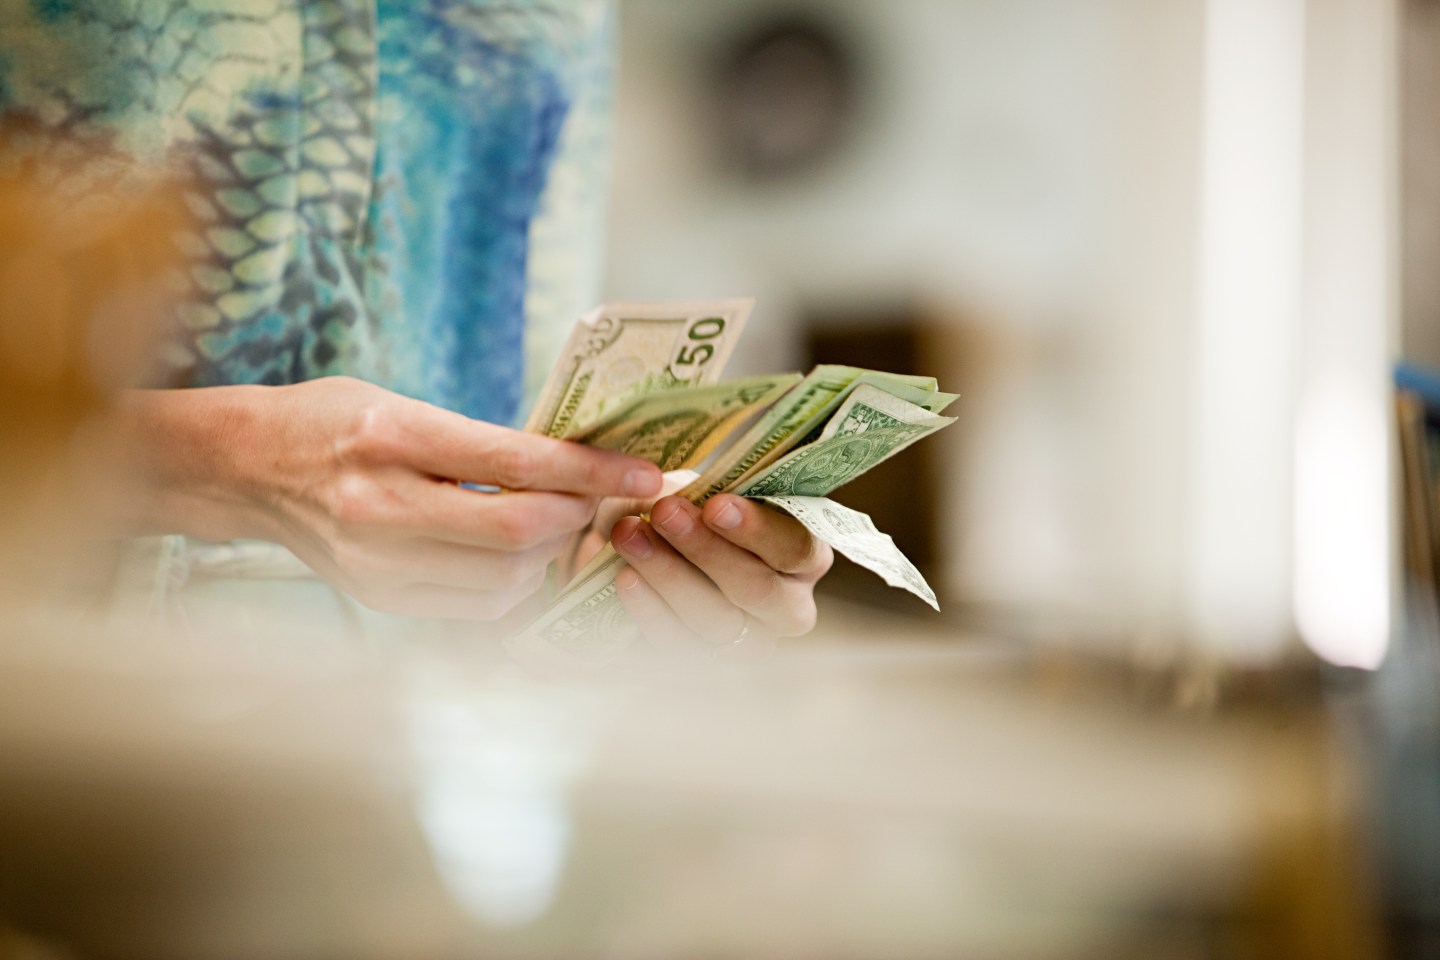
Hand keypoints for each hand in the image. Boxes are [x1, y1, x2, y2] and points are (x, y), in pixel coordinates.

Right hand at [121, 377, 661, 620]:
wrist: (247, 469)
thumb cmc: (333, 421)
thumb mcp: (404, 404)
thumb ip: (480, 440)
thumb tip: (572, 470)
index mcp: (392, 436)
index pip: (516, 462)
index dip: (592, 471)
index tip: (647, 471)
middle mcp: (380, 505)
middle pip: (517, 534)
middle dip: (576, 516)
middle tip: (597, 496)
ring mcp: (377, 562)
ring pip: (504, 580)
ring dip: (550, 554)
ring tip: (554, 522)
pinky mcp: (379, 598)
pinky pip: (475, 608)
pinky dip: (515, 585)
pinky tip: (515, 555)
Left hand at [609, 493, 833, 655]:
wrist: (660, 548)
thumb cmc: (699, 510)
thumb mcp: (705, 489)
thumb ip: (700, 489)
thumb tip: (665, 490)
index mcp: (805, 558)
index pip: (795, 548)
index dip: (757, 530)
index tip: (715, 506)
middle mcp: (788, 608)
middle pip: (758, 590)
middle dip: (707, 550)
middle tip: (664, 511)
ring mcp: (749, 643)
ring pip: (718, 623)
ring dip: (670, 576)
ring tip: (629, 535)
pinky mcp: (706, 663)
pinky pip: (679, 646)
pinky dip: (650, 611)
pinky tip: (626, 577)